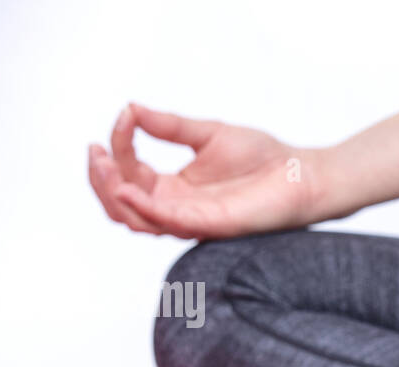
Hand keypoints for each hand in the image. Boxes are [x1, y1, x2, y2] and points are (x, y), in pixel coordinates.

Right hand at [87, 103, 327, 238]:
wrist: (301, 173)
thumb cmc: (263, 158)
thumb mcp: (207, 133)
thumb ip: (169, 126)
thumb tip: (131, 108)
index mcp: (174, 189)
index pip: (130, 173)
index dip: (118, 146)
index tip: (124, 116)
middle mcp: (177, 208)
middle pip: (120, 204)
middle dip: (100, 177)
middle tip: (97, 150)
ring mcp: (192, 220)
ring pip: (135, 219)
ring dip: (112, 192)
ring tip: (106, 163)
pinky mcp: (210, 225)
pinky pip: (167, 222)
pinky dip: (143, 207)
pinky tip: (127, 188)